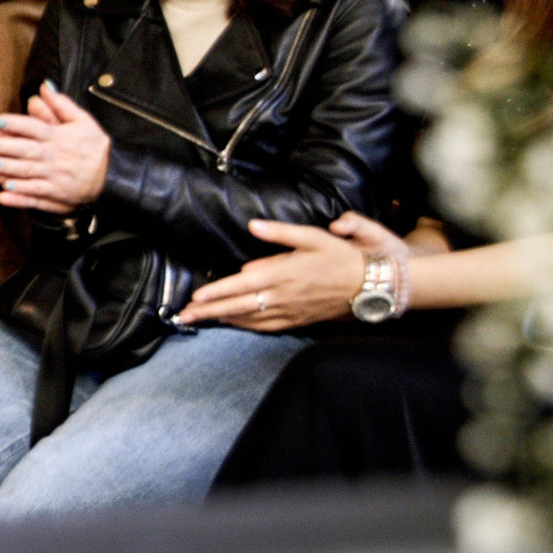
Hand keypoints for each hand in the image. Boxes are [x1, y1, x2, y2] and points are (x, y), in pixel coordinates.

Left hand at [0, 83, 110, 211]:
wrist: (114, 176)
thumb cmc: (95, 147)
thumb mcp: (83, 121)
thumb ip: (62, 104)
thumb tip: (44, 86)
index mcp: (58, 137)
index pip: (35, 128)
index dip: (16, 124)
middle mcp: (54, 157)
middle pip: (27, 151)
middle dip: (7, 148)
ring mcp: (53, 178)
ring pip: (27, 173)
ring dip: (7, 170)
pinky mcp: (54, 195)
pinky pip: (34, 197)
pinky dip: (18, 197)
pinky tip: (2, 195)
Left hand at [180, 212, 407, 330]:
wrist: (370, 285)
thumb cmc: (340, 257)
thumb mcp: (313, 237)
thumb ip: (280, 233)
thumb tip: (254, 226)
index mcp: (283, 274)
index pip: (241, 285)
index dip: (217, 293)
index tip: (195, 298)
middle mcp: (282, 296)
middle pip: (238, 306)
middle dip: (208, 312)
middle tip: (183, 316)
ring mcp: (290, 311)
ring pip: (249, 319)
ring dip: (222, 320)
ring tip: (199, 320)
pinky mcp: (298, 320)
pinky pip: (266, 326)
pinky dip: (245, 326)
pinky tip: (233, 323)